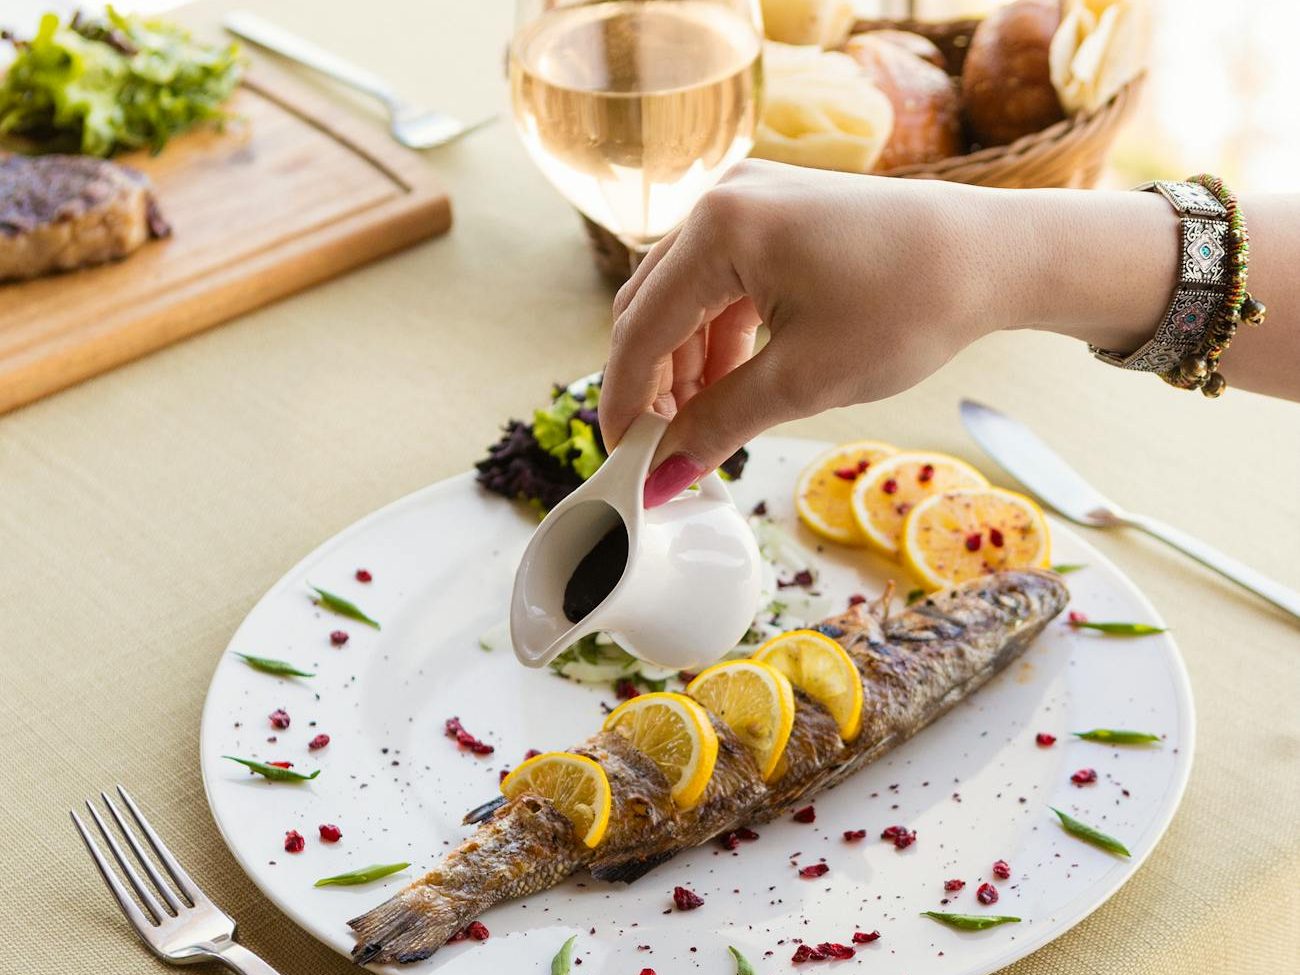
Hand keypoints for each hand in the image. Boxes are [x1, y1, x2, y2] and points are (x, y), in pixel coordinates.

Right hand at [599, 160, 1020, 505]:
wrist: (996, 256)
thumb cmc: (910, 307)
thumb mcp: (803, 380)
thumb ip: (718, 426)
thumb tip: (662, 475)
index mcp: (720, 228)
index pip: (641, 328)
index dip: (626, 401)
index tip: (622, 459)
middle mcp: (724, 198)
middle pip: (652, 306)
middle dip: (654, 382)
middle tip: (663, 448)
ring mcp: (751, 198)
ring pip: (684, 295)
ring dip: (685, 362)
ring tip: (701, 424)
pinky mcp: (776, 210)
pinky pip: (721, 278)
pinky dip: (718, 334)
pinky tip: (730, 382)